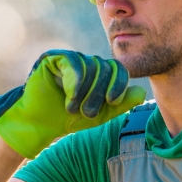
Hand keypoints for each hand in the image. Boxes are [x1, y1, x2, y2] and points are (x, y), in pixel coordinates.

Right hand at [0, 50, 145, 158]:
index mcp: (98, 72)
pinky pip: (73, 62)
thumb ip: (120, 104)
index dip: (119, 83)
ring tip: (72, 108)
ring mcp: (70, 58)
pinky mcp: (54, 58)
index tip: (113, 101)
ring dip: (83, 92)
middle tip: (87, 113)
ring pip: (90, 66)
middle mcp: (86, 62)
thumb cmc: (67, 119)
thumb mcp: (100, 115)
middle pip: (105, 67)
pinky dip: (74, 82)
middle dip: (98, 93)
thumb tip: (141, 92)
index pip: (118, 69)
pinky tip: (69, 96)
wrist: (40, 124)